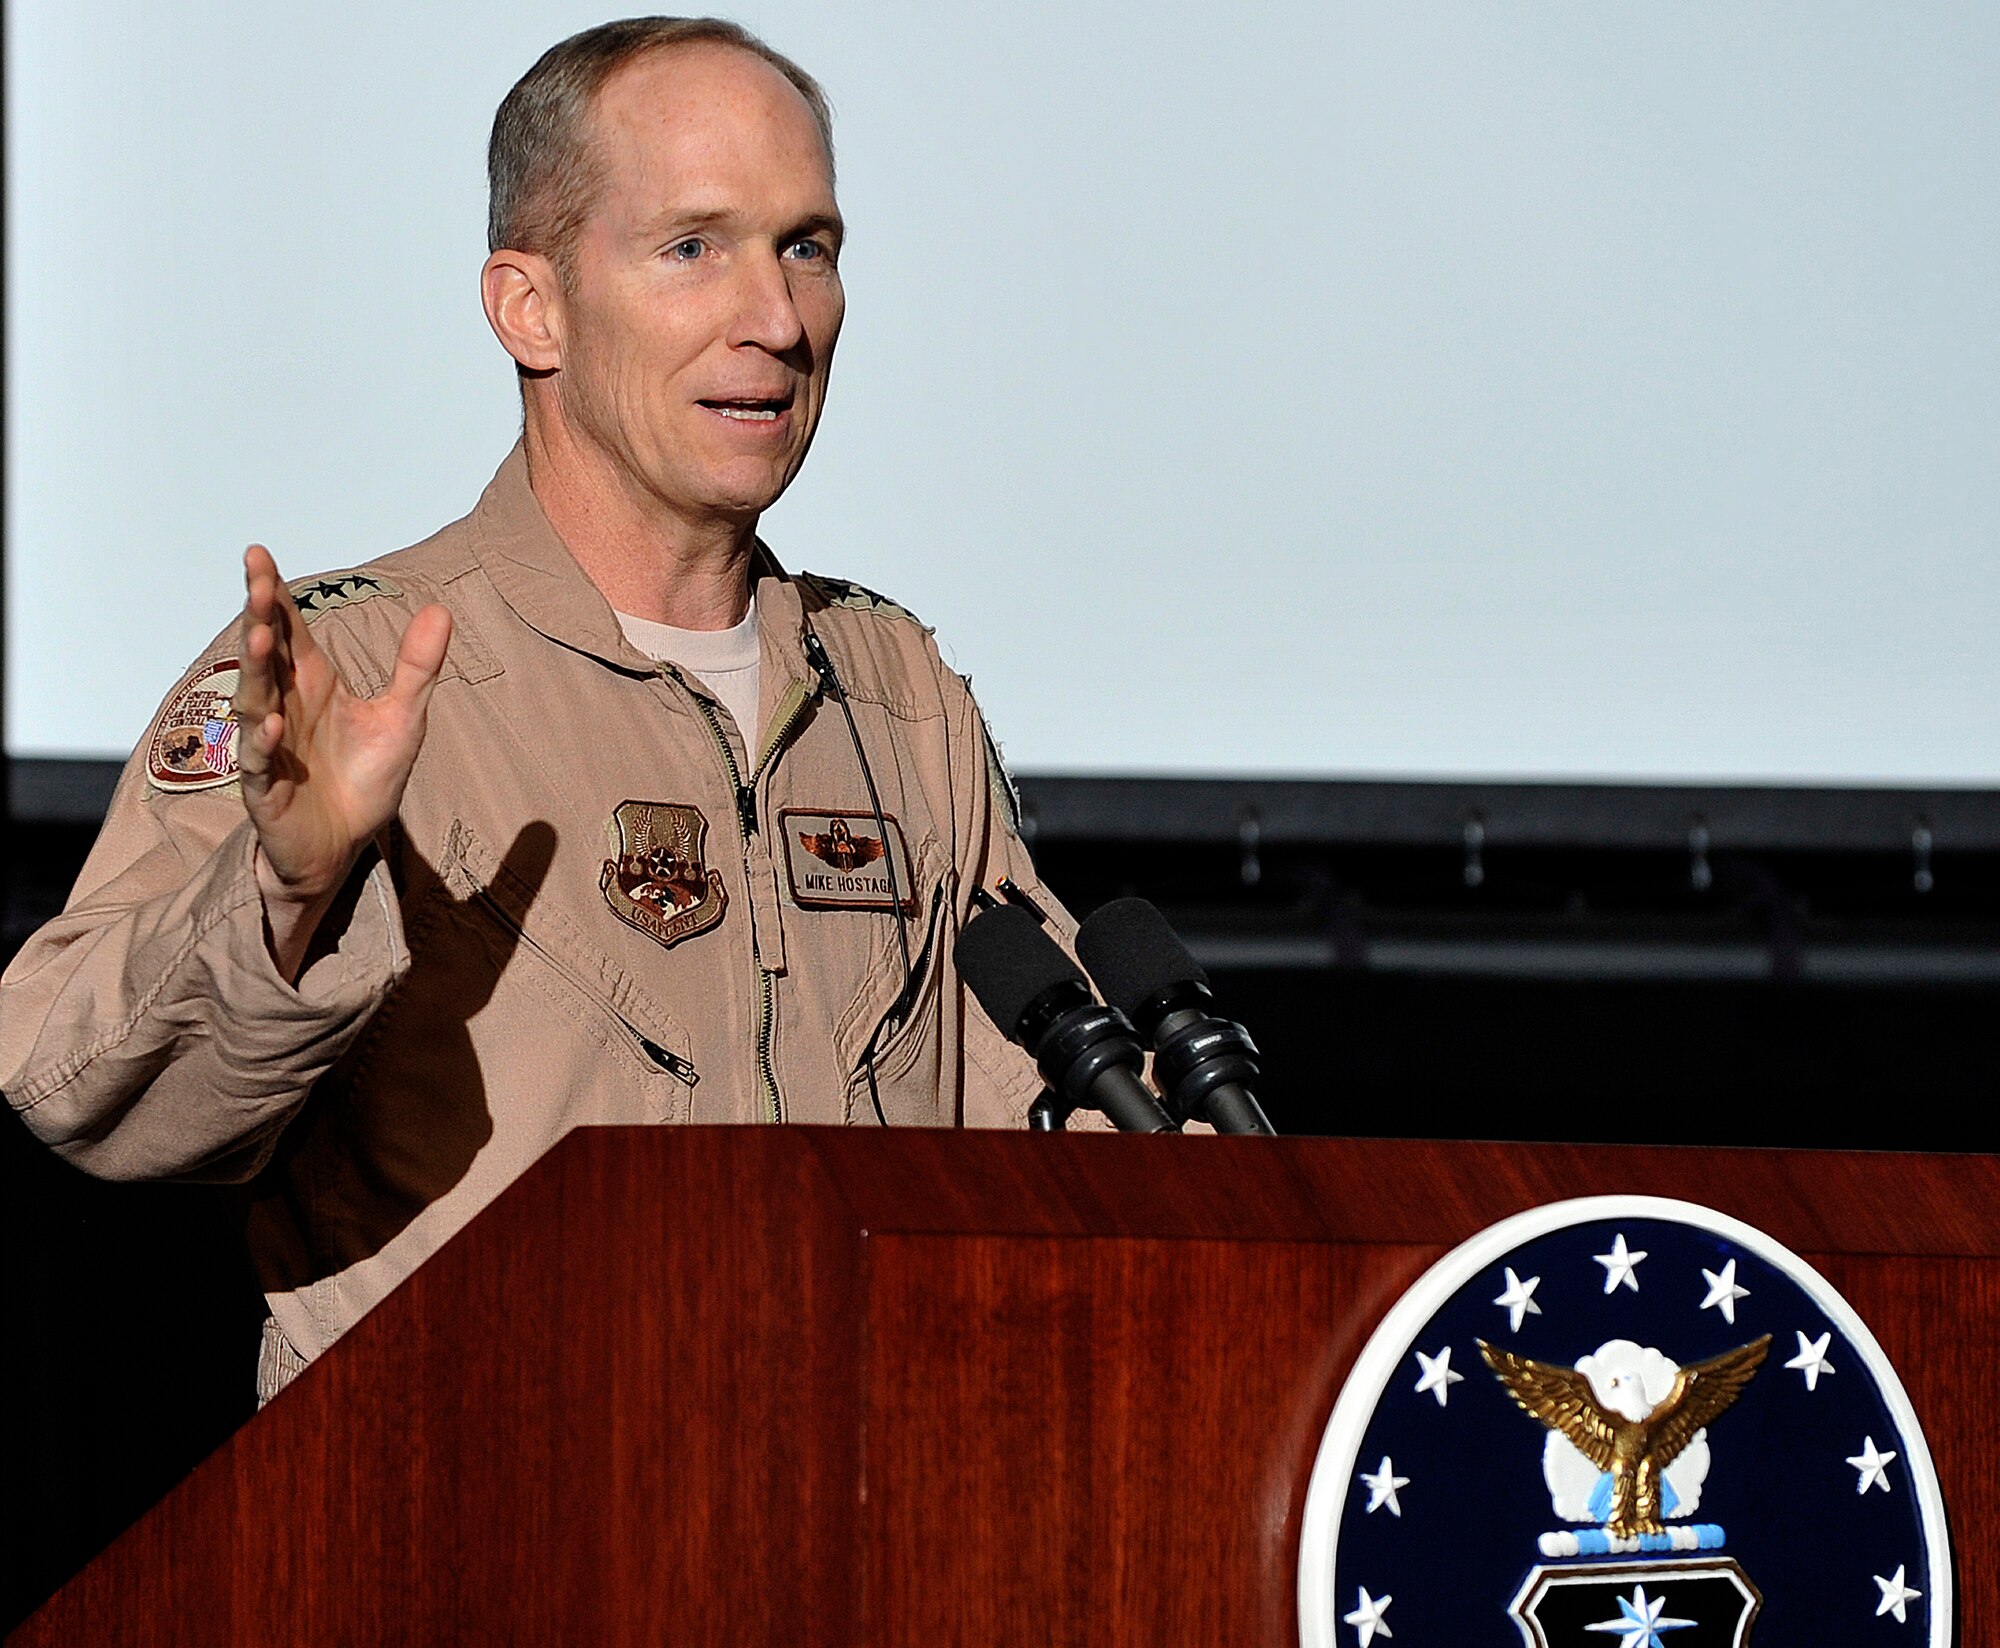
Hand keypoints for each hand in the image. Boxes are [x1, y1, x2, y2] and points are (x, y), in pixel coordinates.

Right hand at [234, 544, 452, 975]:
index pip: (289, 631)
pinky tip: (273, 722)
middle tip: (258, 580)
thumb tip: (441, 609)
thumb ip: (416, 667)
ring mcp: (270, 747)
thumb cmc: (364, 780)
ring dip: (255, 670)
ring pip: (254, 701)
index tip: (259, 555)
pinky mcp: (267, 789)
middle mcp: (283, 707)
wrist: (345, 846)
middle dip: (259, 617)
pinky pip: (260, 762)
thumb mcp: (402, 719)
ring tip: (261, 636)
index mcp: (312, 685)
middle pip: (266, 655)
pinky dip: (265, 742)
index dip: (273, 595)